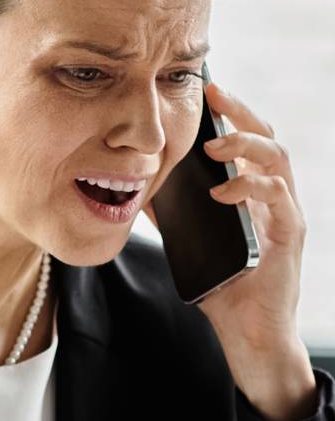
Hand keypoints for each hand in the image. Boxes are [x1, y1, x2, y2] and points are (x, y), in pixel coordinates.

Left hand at [143, 81, 313, 419]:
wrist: (248, 332)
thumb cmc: (222, 283)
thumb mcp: (186, 237)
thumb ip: (168, 209)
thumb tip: (132, 183)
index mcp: (248, 191)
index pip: (243, 138)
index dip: (226, 112)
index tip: (201, 88)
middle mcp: (271, 195)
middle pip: (266, 137)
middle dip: (239, 112)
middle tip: (213, 94)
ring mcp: (284, 213)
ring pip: (278, 159)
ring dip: (246, 145)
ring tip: (214, 145)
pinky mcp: (288, 236)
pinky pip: (278, 199)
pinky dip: (249, 187)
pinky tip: (223, 190)